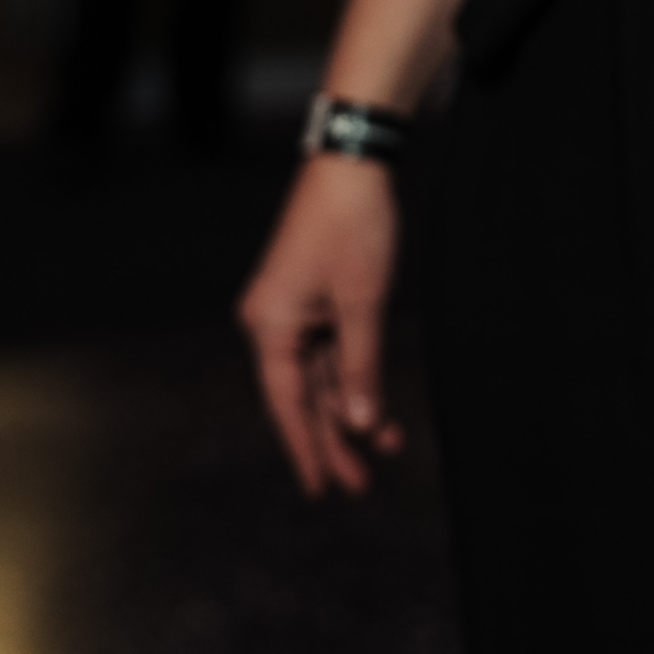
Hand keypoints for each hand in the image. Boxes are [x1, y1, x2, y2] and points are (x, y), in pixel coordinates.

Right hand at [239, 153, 404, 494]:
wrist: (354, 163)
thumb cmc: (354, 227)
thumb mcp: (363, 304)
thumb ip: (360, 367)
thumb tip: (358, 422)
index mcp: (269, 326)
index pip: (287, 403)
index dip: (307, 449)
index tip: (321, 490)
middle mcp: (272, 322)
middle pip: (303, 395)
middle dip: (334, 438)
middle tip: (361, 484)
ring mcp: (293, 310)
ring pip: (321, 376)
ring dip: (351, 409)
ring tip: (384, 448)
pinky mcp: (315, 298)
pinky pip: (332, 350)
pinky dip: (354, 376)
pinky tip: (375, 404)